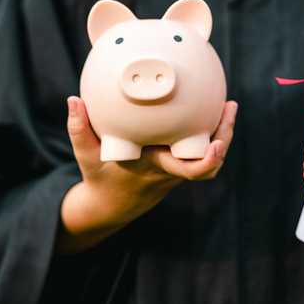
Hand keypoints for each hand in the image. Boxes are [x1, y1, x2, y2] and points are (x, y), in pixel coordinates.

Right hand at [57, 96, 236, 253]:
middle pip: (210, 162)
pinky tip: (212, 107)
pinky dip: (211, 132)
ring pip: (211, 156)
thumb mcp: (84, 154)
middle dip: (224, 136)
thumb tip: (73, 99)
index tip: (216, 144)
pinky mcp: (180, 162)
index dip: (207, 160)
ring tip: (228, 104)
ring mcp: (178, 168)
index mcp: (155, 168)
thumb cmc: (99, 176)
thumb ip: (78, 128)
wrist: (112, 204)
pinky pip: (202, 149)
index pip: (188, 171)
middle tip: (229, 106)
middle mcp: (171, 169)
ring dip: (223, 132)